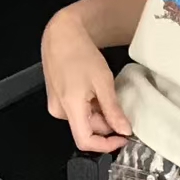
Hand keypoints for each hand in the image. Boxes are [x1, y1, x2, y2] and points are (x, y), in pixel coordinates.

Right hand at [41, 7, 131, 152]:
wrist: (62, 34)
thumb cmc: (79, 52)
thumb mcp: (103, 82)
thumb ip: (113, 111)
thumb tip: (123, 130)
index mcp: (70, 107)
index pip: (86, 141)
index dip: (106, 145)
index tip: (121, 139)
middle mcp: (59, 110)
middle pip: (87, 130)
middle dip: (106, 124)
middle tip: (119, 108)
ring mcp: (56, 106)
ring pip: (83, 121)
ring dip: (98, 114)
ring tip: (103, 93)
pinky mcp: (57, 100)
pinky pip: (77, 112)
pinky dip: (90, 107)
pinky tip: (93, 91)